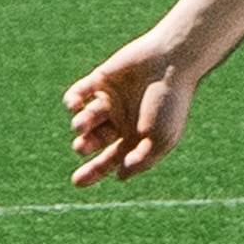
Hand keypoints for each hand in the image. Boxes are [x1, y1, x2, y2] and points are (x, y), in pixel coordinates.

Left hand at [64, 36, 197, 184]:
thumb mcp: (161, 139)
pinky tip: (75, 105)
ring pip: (86, 119)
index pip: (112, 158)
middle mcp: (122, 120)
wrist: (171, 62)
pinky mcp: (102, 80)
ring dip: (81, 124)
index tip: (77, 182)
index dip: (95, 171)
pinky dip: (72, 101)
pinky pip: (79, 93)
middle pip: (95, 141)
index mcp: (137, 137)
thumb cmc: (170, 102)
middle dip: (84, 147)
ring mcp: (111, 99)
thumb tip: (120, 176)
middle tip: (80, 148)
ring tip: (82, 125)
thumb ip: (142, 160)